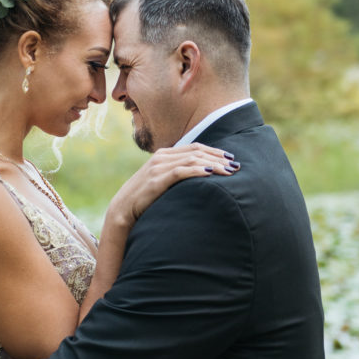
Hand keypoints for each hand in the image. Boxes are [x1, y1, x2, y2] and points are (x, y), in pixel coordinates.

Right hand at [109, 143, 238, 227]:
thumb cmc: (144, 198)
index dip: (214, 151)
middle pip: (196, 152)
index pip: (194, 147)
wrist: (122, 210)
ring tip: (228, 172)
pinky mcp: (157, 179)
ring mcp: (158, 167)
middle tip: (236, 166)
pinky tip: (210, 173)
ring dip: (213, 165)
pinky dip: (197, 171)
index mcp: (163, 154)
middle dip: (218, 158)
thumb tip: (198, 177)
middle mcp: (161, 157)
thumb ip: (176, 174)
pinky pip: (181, 171)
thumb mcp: (161, 181)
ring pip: (192, 160)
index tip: (230, 158)